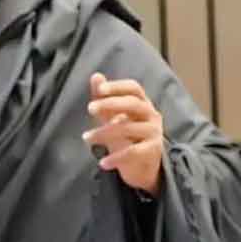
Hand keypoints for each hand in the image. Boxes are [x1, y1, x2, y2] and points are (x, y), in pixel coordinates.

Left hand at [82, 73, 162, 194]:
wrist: (143, 165)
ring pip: (128, 128)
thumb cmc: (126, 135)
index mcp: (142, 102)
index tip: (99, 89)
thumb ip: (103, 98)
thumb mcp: (113, 116)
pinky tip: (102, 162)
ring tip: (86, 137)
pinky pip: (133, 152)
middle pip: (133, 103)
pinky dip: (116, 157)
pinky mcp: (153, 150)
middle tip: (90, 108)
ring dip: (104, 133)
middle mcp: (151, 114)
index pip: (133, 88)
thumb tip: (95, 76)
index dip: (117, 86)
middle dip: (110, 104)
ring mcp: (153, 132)